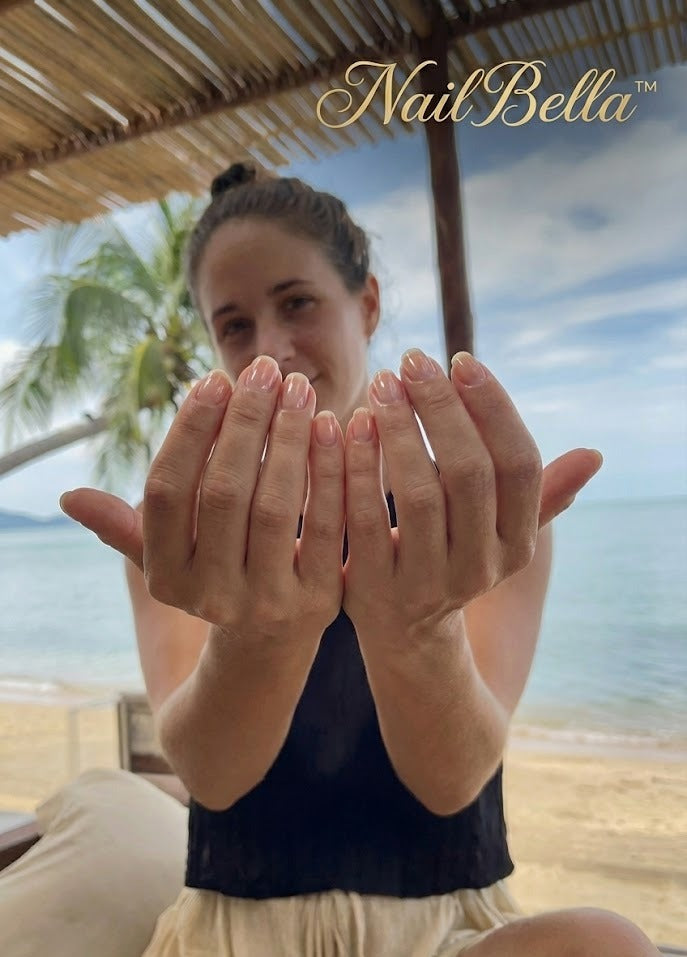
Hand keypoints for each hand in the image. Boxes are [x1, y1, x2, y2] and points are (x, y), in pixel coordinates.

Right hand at [59, 358, 345, 645]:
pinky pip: (325, 523)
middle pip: (224, 493)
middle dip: (245, 421)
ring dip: (288, 437)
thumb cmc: (215, 574)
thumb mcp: (168, 559)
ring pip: (275, 505)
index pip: (167, 492)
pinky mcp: (319, 599)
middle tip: (265, 368)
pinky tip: (334, 424)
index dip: (190, 430)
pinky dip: (329, 470)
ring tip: (298, 387)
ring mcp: (267, 601)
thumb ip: (126, 527)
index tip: (216, 378)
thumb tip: (70, 497)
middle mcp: (212, 595)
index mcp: (166, 578)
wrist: (271, 642)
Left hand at [341, 348, 601, 639]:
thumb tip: (594, 456)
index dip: (493, 408)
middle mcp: (480, 567)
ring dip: (400, 430)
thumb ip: (540, 492)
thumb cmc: (451, 554)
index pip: (518, 466)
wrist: (405, 633)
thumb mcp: (498, 531)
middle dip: (441, 409)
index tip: (462, 360)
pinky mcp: (374, 589)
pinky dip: (357, 467)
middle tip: (412, 360)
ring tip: (381, 384)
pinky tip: (350, 424)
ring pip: (419, 495)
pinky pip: (364, 519)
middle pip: (470, 474)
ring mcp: (427, 583)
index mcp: (516, 543)